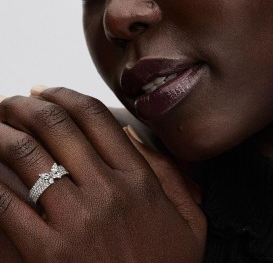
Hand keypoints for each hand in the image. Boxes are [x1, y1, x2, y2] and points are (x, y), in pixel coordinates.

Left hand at [0, 88, 205, 261]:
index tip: (47, 90)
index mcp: (138, 179)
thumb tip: (131, 135)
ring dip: (2, 132)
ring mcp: (75, 221)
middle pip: (57, 128)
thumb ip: (168, 171)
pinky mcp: (47, 255)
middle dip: (27, 105)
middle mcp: (107, 191)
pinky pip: (6, 206)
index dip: (66, 95)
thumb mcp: (189, 218)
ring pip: (27, 156)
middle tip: (11, 100)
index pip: (96, 118)